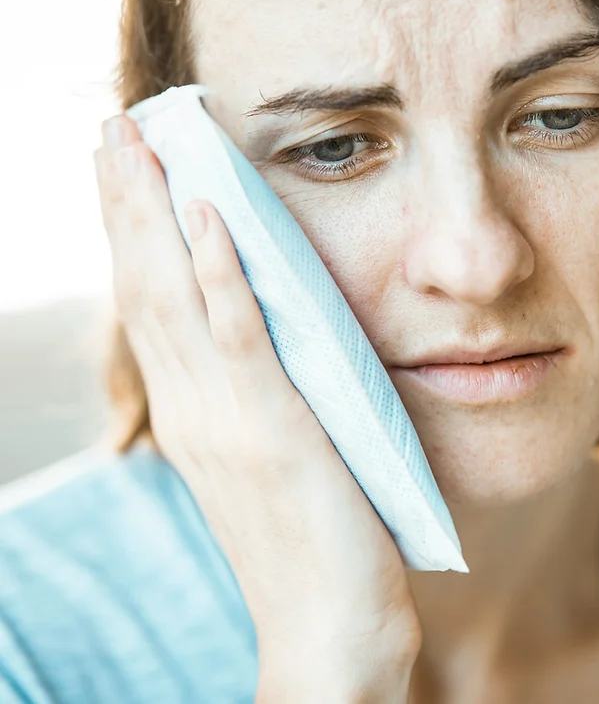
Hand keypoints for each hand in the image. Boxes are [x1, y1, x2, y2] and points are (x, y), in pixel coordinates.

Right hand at [94, 114, 420, 701]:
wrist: (327, 627)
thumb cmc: (308, 540)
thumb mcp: (268, 456)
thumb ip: (252, 399)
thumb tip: (257, 342)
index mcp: (193, 413)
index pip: (149, 304)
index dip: (132, 232)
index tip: (124, 171)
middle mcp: (193, 409)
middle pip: (144, 285)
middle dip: (126, 202)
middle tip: (113, 129)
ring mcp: (226, 419)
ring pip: (174, 296)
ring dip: (154, 214)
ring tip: (139, 143)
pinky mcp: (274, 429)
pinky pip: (238, 337)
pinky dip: (216, 272)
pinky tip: (204, 215)